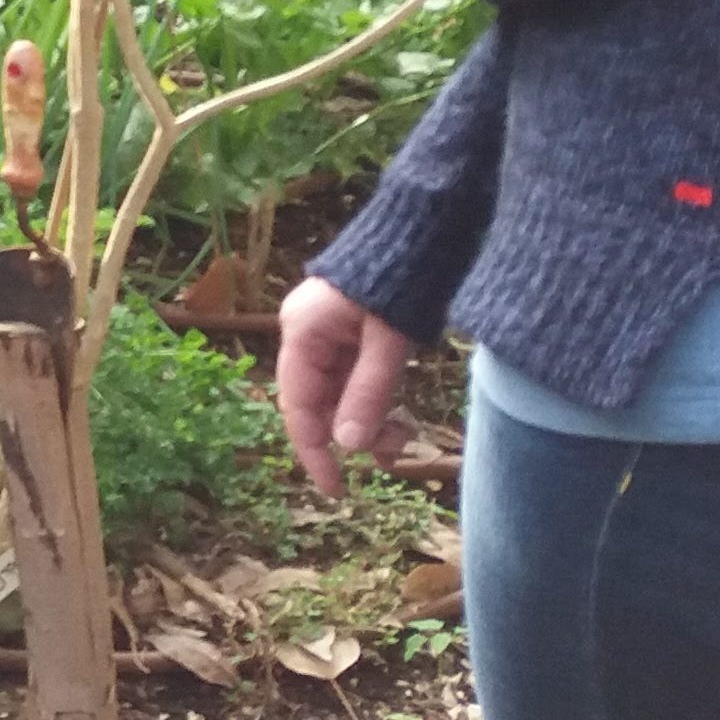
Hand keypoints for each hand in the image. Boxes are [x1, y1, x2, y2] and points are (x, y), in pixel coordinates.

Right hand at [273, 277, 415, 495]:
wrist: (421, 230)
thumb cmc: (400, 281)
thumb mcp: (387, 343)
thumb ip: (368, 394)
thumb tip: (350, 447)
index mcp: (301, 333)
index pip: (298, 406)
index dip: (314, 451)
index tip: (336, 489)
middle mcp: (305, 334)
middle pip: (317, 401)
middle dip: (350, 434)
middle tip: (390, 460)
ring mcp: (326, 332)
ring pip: (338, 392)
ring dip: (366, 418)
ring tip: (403, 439)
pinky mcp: (349, 330)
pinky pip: (353, 375)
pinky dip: (373, 398)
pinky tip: (397, 415)